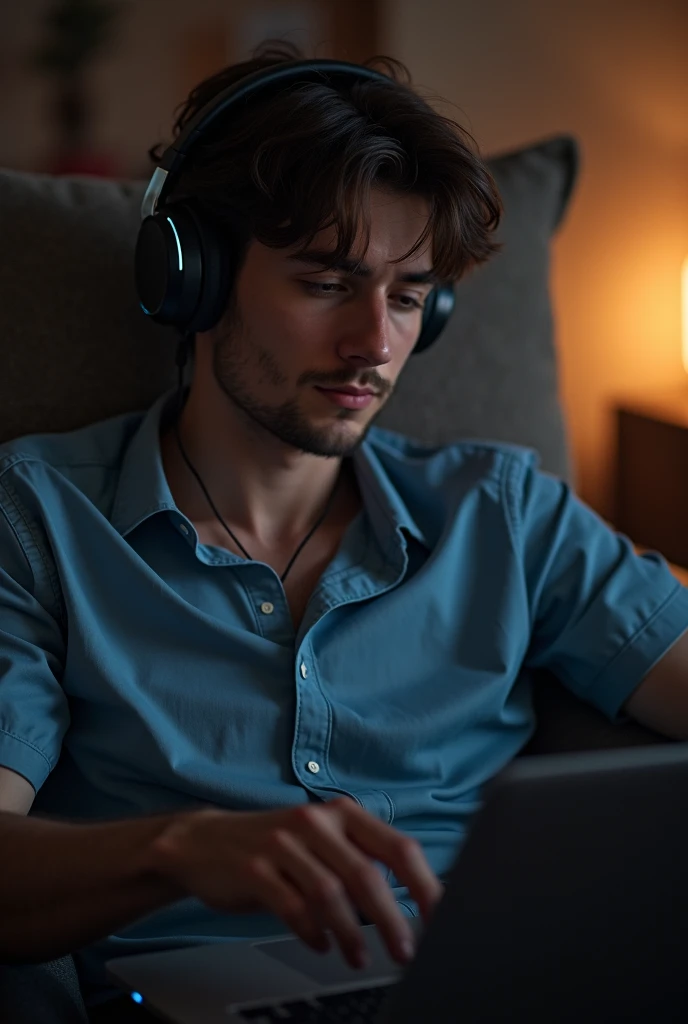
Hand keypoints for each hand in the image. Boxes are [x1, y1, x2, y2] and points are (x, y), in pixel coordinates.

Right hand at [150, 797, 441, 968]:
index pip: (398, 847)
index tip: (439, 918)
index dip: (424, 885)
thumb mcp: (324, 842)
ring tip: (358, 957)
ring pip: (330, 892)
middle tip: (405, 952)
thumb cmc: (277, 847)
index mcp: (343, 814)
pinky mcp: (255, 867)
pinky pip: (292, 906)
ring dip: (351, 933)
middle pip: (366, 874)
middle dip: (391, 920)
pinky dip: (312, 932)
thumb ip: (363, 862)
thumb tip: (412, 903)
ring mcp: (283, 842)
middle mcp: (316, 821)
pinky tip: (320, 945)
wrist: (205, 842)